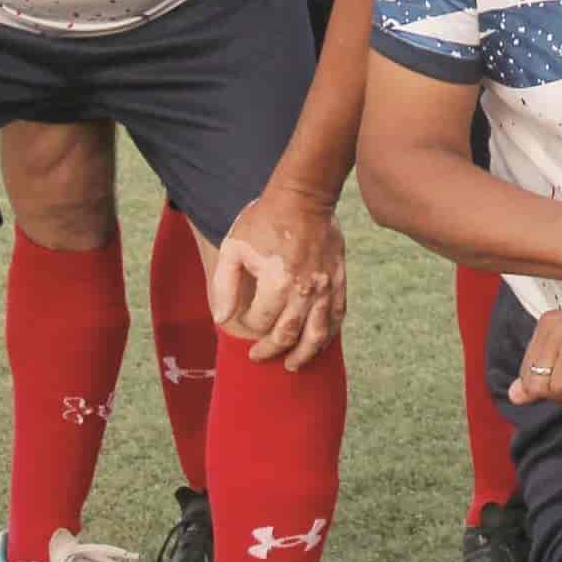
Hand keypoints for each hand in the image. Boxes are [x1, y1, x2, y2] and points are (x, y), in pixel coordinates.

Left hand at [212, 186, 349, 367]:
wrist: (304, 196)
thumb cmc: (264, 220)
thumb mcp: (233, 247)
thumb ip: (224, 285)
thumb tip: (222, 318)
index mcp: (276, 283)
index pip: (260, 322)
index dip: (248, 327)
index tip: (242, 322)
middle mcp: (304, 290)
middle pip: (288, 335)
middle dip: (271, 350)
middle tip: (259, 356)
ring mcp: (325, 287)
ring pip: (317, 334)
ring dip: (304, 355)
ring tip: (292, 366)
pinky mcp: (338, 280)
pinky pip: (337, 315)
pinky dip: (329, 334)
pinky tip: (319, 343)